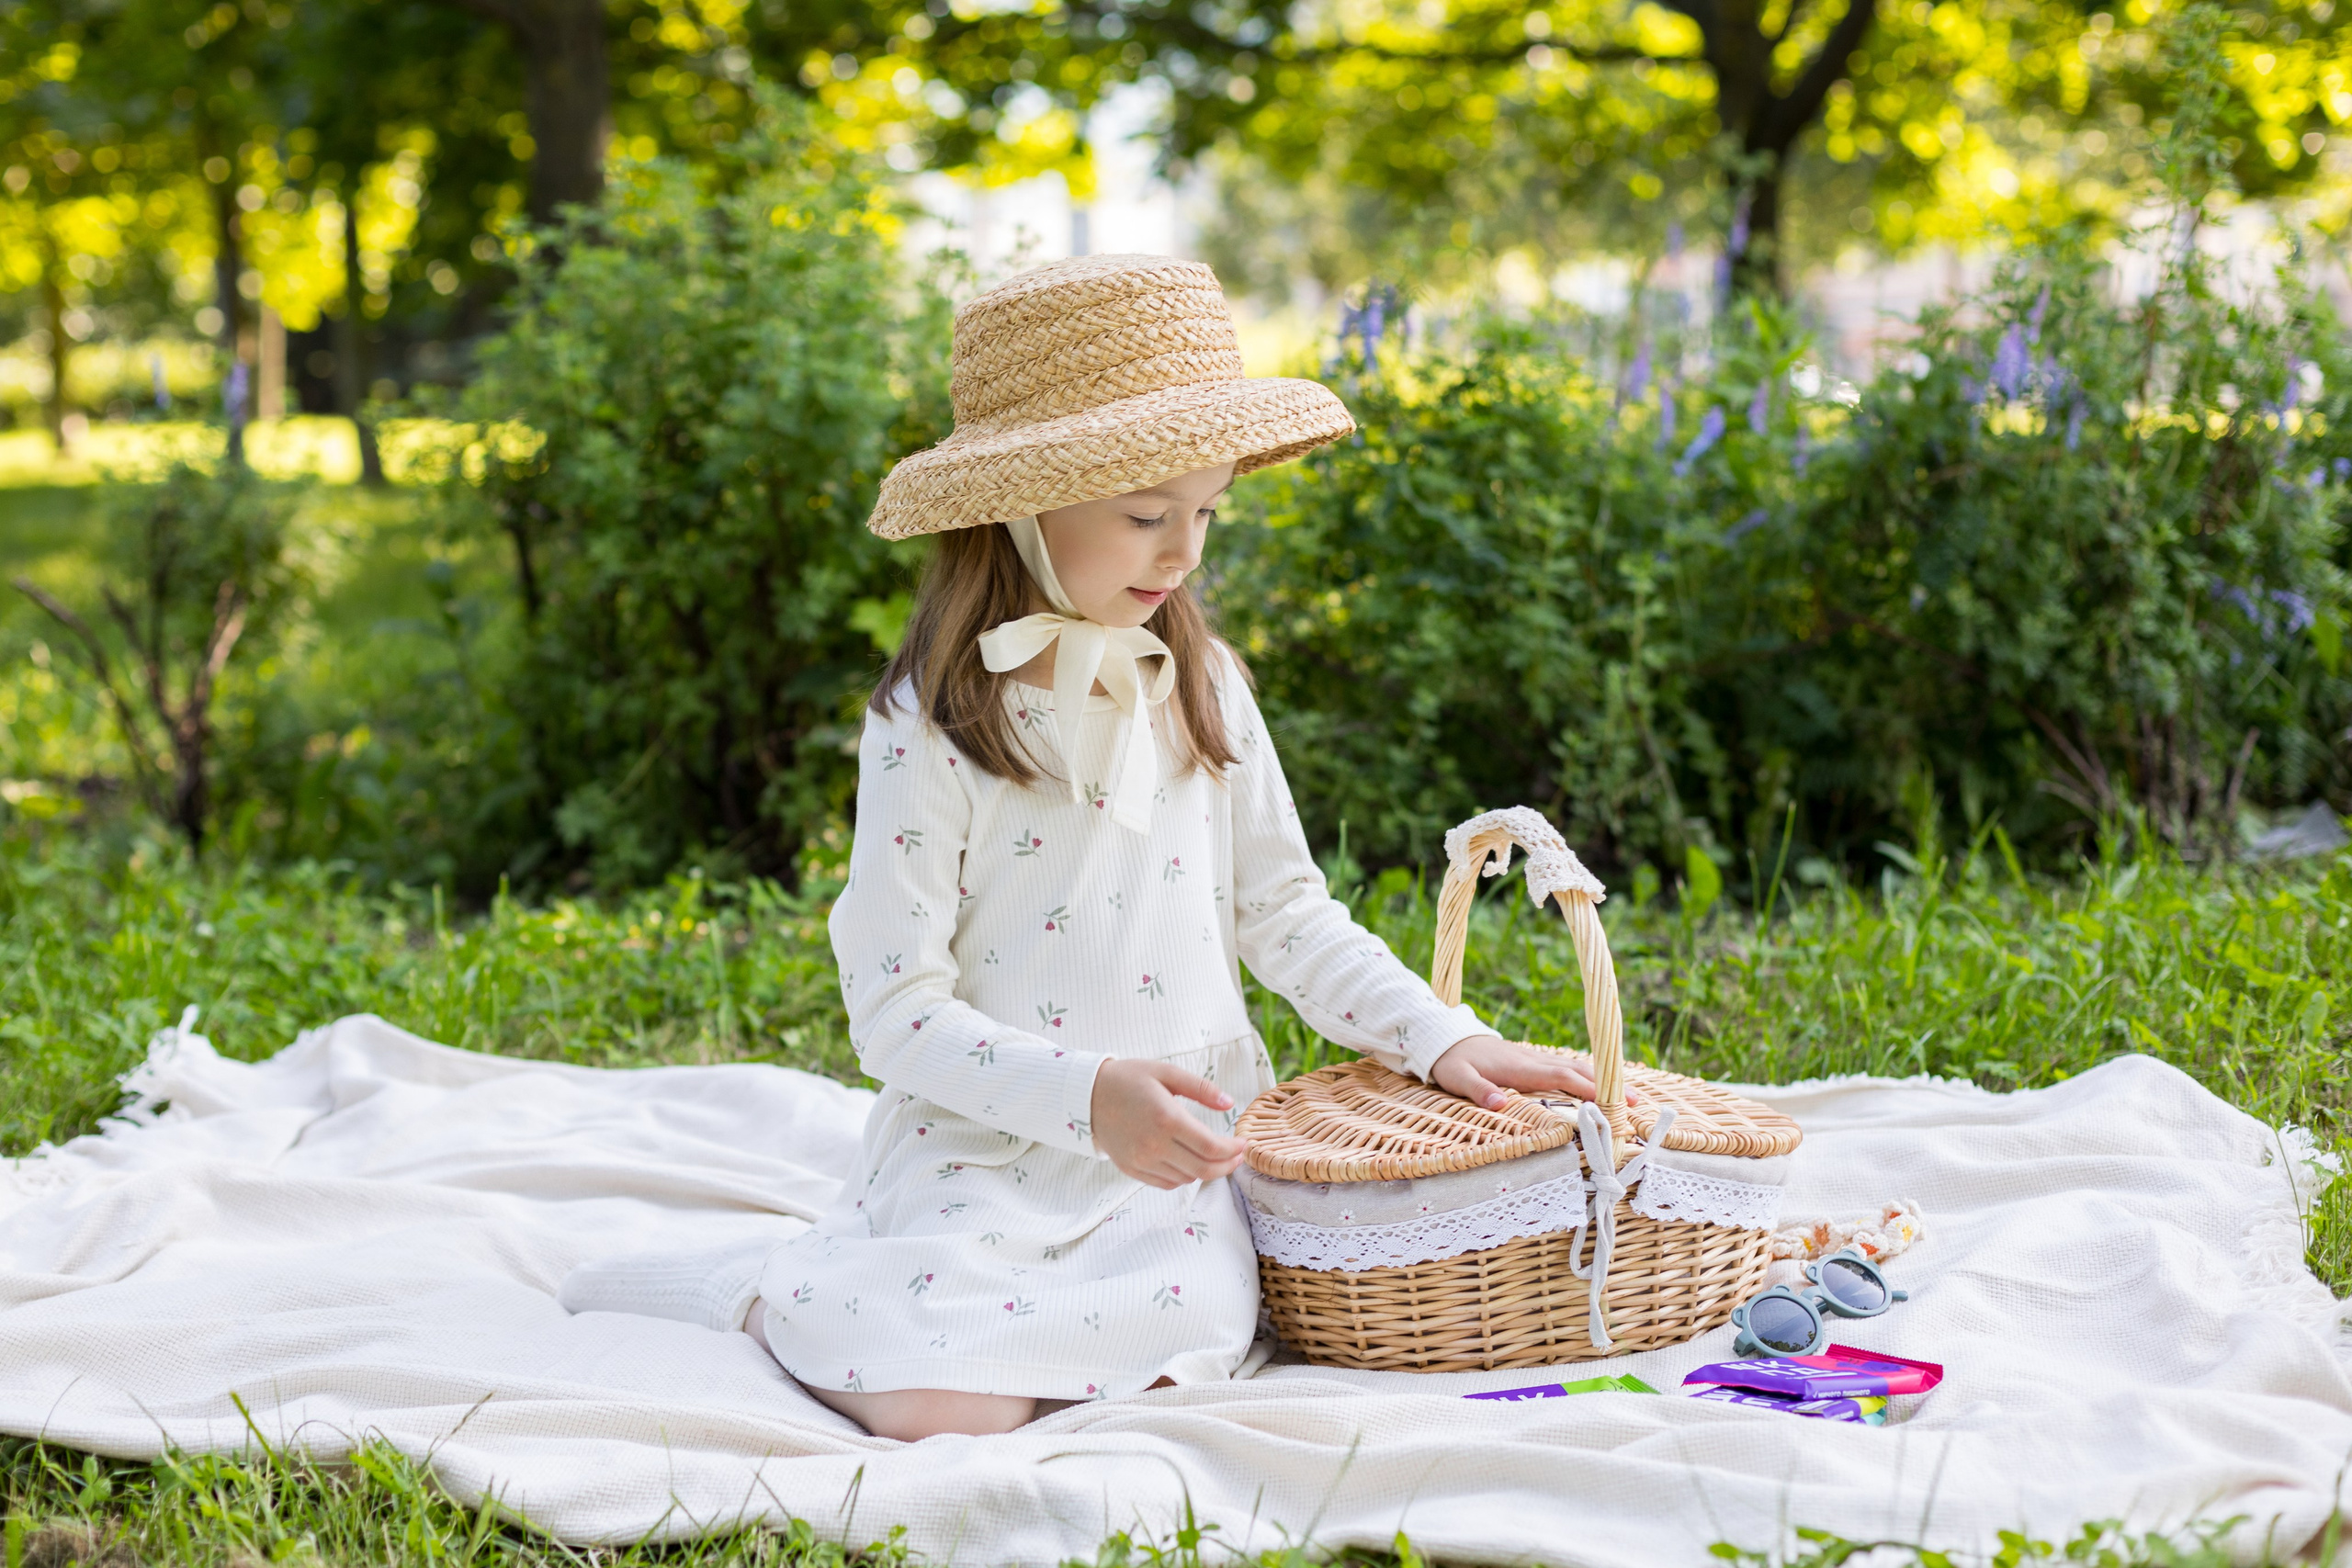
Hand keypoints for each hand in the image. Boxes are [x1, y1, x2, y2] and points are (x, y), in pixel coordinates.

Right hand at [1090, 1058, 1247, 1188]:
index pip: (1211, 1147)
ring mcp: (1142, 1161)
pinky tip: (1190, 1162)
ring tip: (1215, 1157)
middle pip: (1203, 1169)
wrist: (1087, 1094)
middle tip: (1237, 1156)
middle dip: (1227, 1166)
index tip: (1243, 1143)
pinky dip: (1185, 1177)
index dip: (1233, 1150)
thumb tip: (1230, 1104)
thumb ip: (1201, 1088)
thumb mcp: (1166, 1072)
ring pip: (1187, 1178)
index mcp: (1166, 1118)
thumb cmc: (1129, 1079)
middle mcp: (1154, 1145)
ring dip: (1206, 1171)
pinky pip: (1167, 1183)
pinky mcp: (1131, 1169)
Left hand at [1429, 1034, 1640, 1112]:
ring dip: (1601, 1079)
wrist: (1444, 1038)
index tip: (1612, 1102)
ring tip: (1628, 1096)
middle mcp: (1533, 1061)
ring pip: (1575, 1067)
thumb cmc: (1450, 1061)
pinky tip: (1599, 1085)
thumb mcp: (1456, 1078)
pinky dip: (1587, 1076)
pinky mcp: (1531, 1063)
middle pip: (1578, 1070)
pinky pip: (1565, 1069)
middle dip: (1607, 1084)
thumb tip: (1501, 1105)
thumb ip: (1478, 1091)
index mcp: (1520, 1068)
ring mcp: (1534, 1060)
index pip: (1563, 1077)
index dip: (1589, 1088)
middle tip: (1635, 1103)